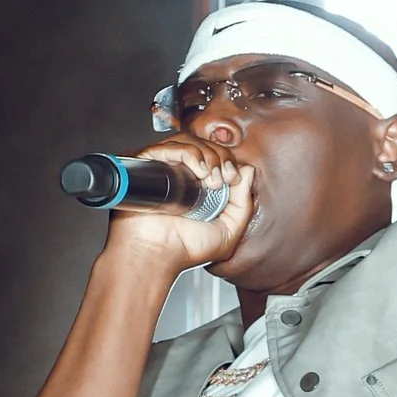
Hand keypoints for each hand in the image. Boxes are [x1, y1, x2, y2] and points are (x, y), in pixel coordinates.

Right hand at [105, 134, 254, 277]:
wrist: (156, 255)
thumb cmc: (184, 249)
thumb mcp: (229, 232)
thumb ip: (244, 204)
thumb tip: (248, 171)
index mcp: (200, 187)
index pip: (217, 157)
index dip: (229, 162)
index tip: (233, 178)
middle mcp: (182, 175)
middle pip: (206, 146)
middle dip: (221, 158)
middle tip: (223, 178)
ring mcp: (165, 168)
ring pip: (190, 142)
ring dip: (207, 156)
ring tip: (210, 179)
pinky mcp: (149, 165)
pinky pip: (170, 146)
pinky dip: (189, 154)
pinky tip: (198, 171)